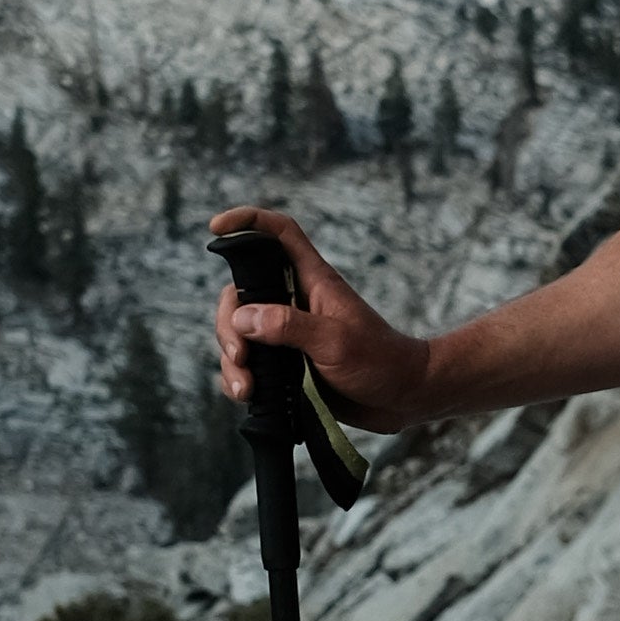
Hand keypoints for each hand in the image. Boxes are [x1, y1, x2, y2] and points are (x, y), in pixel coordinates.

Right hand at [207, 211, 432, 423]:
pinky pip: (248, 364)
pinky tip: (248, 396)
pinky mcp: (285, 364)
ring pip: (238, 333)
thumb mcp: (336, 342)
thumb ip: (289, 326)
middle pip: (241, 294)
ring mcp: (287, 334)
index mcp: (312, 282)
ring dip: (231, 360)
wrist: (402, 398)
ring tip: (245, 389)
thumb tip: (242, 317)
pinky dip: (239, 379)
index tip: (216, 227)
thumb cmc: (380, 362)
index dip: (248, 222)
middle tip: (241, 357)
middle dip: (228, 325)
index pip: (278, 235)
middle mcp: (294, 303)